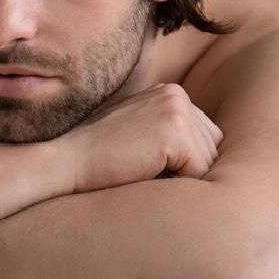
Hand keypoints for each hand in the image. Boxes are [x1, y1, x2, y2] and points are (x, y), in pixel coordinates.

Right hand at [53, 83, 222, 193]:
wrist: (65, 161)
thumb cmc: (99, 156)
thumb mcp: (139, 130)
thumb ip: (169, 130)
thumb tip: (211, 157)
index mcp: (171, 92)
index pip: (207, 135)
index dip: (188, 160)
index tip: (156, 166)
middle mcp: (177, 95)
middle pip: (212, 146)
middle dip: (189, 168)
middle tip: (150, 171)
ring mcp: (176, 111)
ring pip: (208, 161)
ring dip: (183, 178)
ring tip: (145, 172)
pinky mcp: (174, 133)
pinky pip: (200, 173)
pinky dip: (180, 186)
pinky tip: (148, 176)